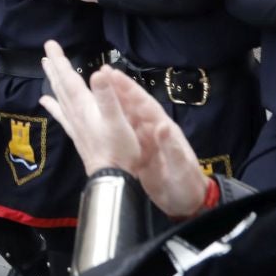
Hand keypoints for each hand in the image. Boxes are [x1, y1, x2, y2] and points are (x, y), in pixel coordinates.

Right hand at [38, 43, 211, 218]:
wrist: (186, 204)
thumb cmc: (186, 184)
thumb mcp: (181, 167)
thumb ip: (172, 147)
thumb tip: (163, 125)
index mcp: (162, 129)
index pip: (143, 104)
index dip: (128, 88)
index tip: (113, 74)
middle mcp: (150, 129)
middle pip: (130, 105)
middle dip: (115, 88)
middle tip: (98, 71)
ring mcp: (141, 140)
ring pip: (121, 117)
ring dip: (107, 102)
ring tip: (89, 88)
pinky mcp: (134, 153)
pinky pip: (117, 134)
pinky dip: (105, 123)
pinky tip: (91, 118)